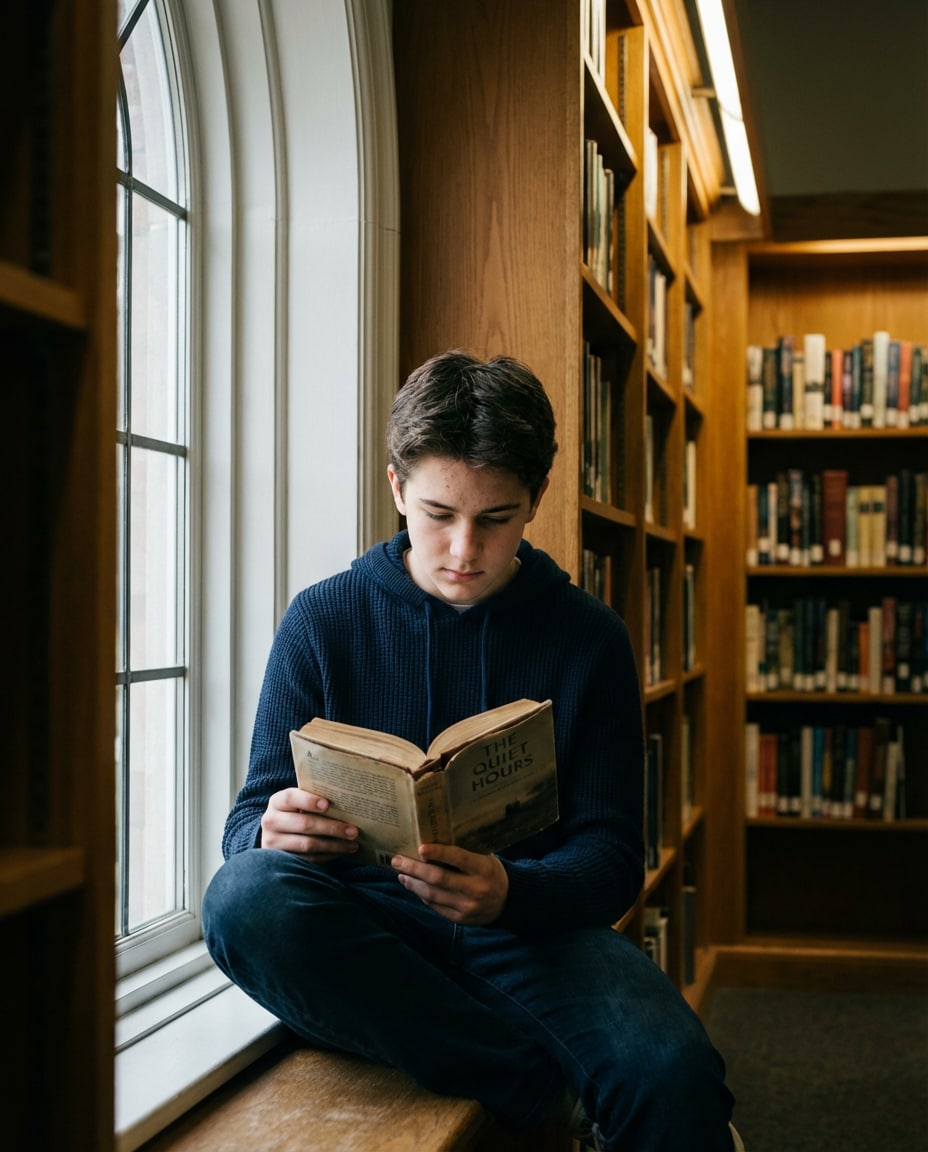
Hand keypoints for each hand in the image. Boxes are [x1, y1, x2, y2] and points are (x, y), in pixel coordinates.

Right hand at [260, 787, 358, 862]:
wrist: (276, 835)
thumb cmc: (296, 813)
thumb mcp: (298, 804)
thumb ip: (314, 800)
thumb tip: (346, 801)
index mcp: (277, 802)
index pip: (290, 798)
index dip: (308, 800)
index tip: (328, 804)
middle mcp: (271, 821)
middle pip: (304, 823)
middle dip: (332, 828)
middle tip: (354, 831)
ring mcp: (273, 842)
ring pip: (308, 844)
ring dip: (334, 845)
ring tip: (353, 844)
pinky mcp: (280, 860)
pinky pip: (308, 859)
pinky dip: (327, 856)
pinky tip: (340, 852)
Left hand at [390, 843, 508, 924]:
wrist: (508, 901)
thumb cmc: (491, 872)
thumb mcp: (486, 858)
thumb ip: (465, 851)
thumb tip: (434, 838)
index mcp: (483, 868)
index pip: (458, 858)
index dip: (438, 852)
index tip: (420, 847)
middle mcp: (475, 888)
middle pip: (438, 878)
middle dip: (414, 868)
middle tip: (397, 860)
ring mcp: (467, 906)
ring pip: (432, 894)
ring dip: (413, 883)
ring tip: (401, 873)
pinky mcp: (460, 919)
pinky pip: (435, 906)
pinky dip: (421, 895)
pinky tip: (413, 886)